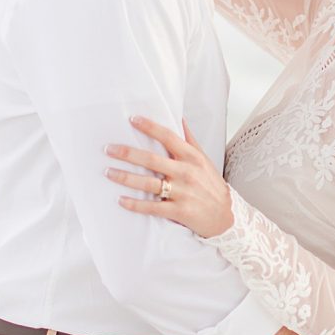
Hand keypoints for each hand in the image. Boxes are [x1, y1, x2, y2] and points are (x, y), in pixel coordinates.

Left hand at [106, 116, 234, 238]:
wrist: (227, 216)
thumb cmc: (212, 186)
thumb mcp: (204, 160)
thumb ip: (189, 140)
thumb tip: (179, 118)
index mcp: (191, 158)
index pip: (168, 137)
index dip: (149, 127)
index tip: (132, 119)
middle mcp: (186, 173)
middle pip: (152, 160)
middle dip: (128, 153)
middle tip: (108, 149)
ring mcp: (182, 193)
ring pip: (149, 184)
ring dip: (126, 178)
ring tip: (108, 172)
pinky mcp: (179, 211)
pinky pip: (153, 208)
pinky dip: (135, 205)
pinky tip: (121, 200)